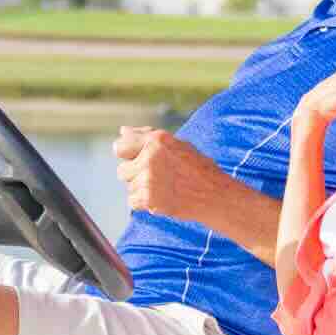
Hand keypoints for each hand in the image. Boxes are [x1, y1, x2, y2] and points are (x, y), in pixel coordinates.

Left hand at [114, 125, 237, 227]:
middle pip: (122, 171)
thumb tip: (123, 131)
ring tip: (163, 188)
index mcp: (157, 140)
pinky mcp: (149, 198)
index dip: (127, 156)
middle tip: (158, 178)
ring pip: (129, 187)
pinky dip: (144, 203)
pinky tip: (162, 198)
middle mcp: (151, 157)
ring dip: (141, 190)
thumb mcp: (176, 144)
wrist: (215, 195)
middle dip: (136, 175)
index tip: (136, 162)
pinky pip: (132, 202)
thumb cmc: (198, 169)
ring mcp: (149, 178)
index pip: (120, 147)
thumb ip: (146, 136)